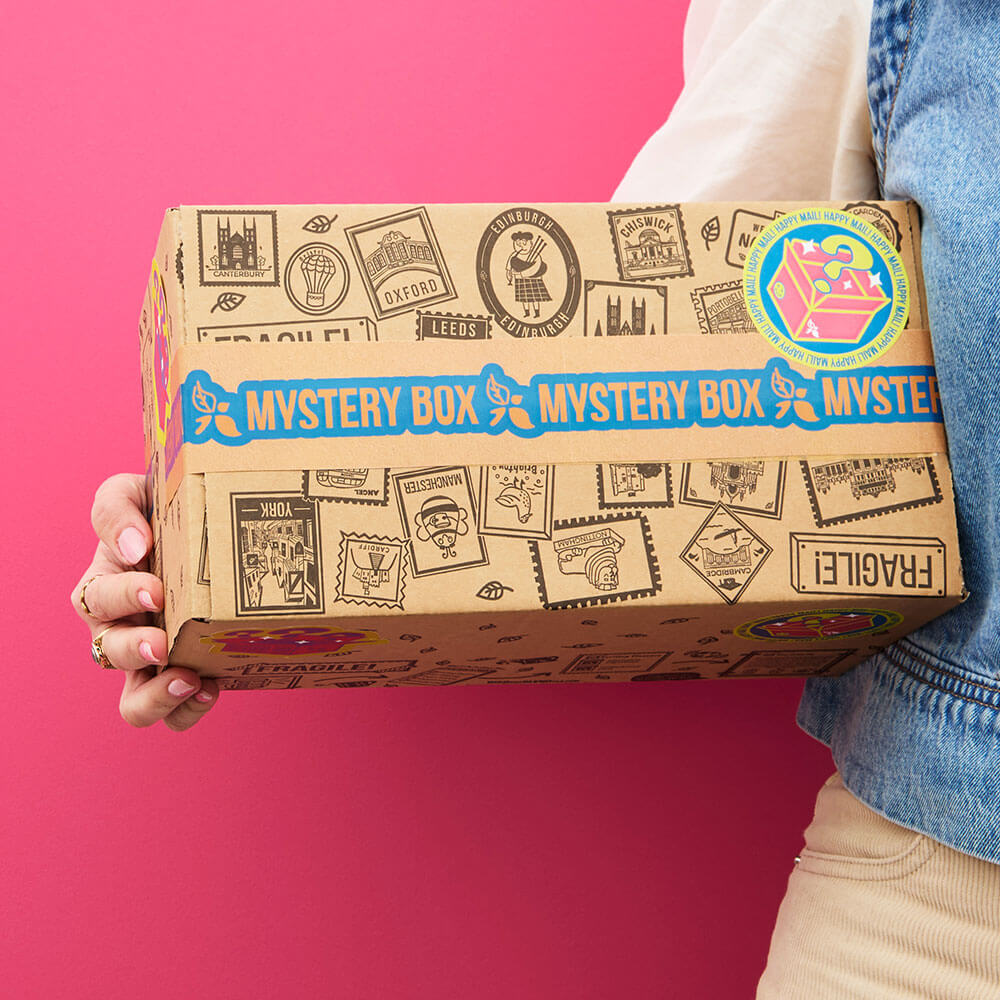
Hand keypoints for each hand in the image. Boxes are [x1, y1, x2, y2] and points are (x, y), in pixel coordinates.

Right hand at [71, 473, 219, 730]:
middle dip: (135, 652)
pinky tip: (214, 687)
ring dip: (158, 698)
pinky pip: (176, 713)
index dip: (123, 597)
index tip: (155, 589)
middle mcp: (120, 629)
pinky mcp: (185, 675)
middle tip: (164, 644)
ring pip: (134, 703)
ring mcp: (152, 659)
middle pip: (109, 658)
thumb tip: (130, 545)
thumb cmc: (162, 508)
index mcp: (103, 586)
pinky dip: (189, 710)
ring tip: (191, 680)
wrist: (208, 523)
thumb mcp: (132, 492)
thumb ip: (117, 508)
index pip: (98, 600)